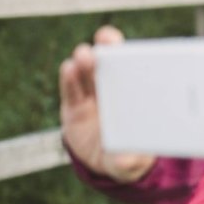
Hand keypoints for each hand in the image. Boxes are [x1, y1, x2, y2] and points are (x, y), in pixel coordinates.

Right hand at [58, 25, 154, 183]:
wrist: (109, 164)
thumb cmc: (131, 155)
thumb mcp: (134, 161)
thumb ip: (131, 160)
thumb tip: (125, 160)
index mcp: (134, 96)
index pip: (132, 67)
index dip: (130, 53)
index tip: (130, 44)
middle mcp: (113, 90)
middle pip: (108, 63)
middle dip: (106, 48)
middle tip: (105, 39)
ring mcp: (92, 97)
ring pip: (87, 73)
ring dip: (85, 61)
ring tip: (84, 56)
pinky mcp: (73, 107)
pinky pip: (71, 90)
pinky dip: (69, 78)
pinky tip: (69, 69)